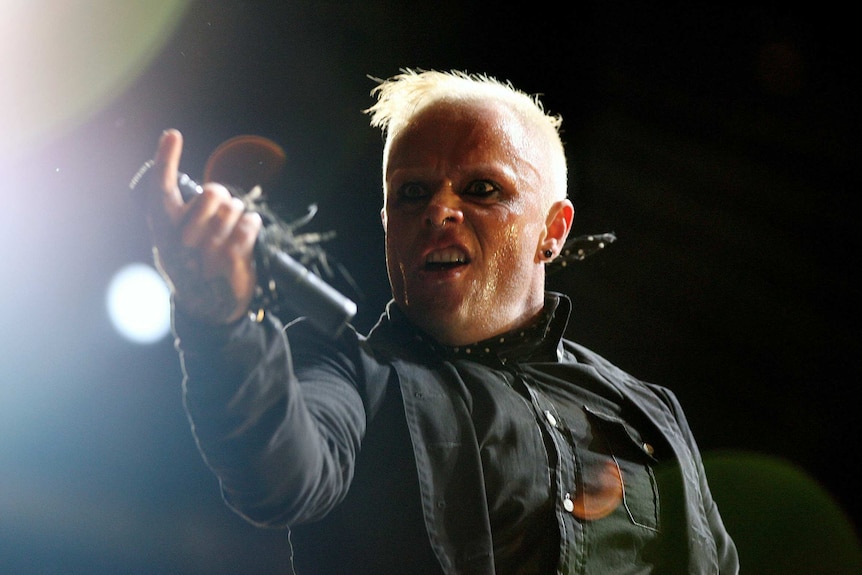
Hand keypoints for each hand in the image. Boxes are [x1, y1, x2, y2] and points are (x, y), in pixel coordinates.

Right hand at [145, 129, 261, 324]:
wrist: (206, 308)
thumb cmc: (191, 267)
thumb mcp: (171, 243)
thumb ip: (177, 217)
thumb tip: (202, 189)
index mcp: (163, 230)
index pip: (160, 189)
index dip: (165, 159)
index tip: (172, 135)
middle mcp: (182, 239)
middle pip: (212, 193)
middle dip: (222, 196)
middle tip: (220, 211)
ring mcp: (207, 250)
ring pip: (234, 207)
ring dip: (238, 213)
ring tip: (232, 228)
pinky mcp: (232, 259)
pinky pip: (250, 222)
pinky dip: (252, 224)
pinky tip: (246, 234)